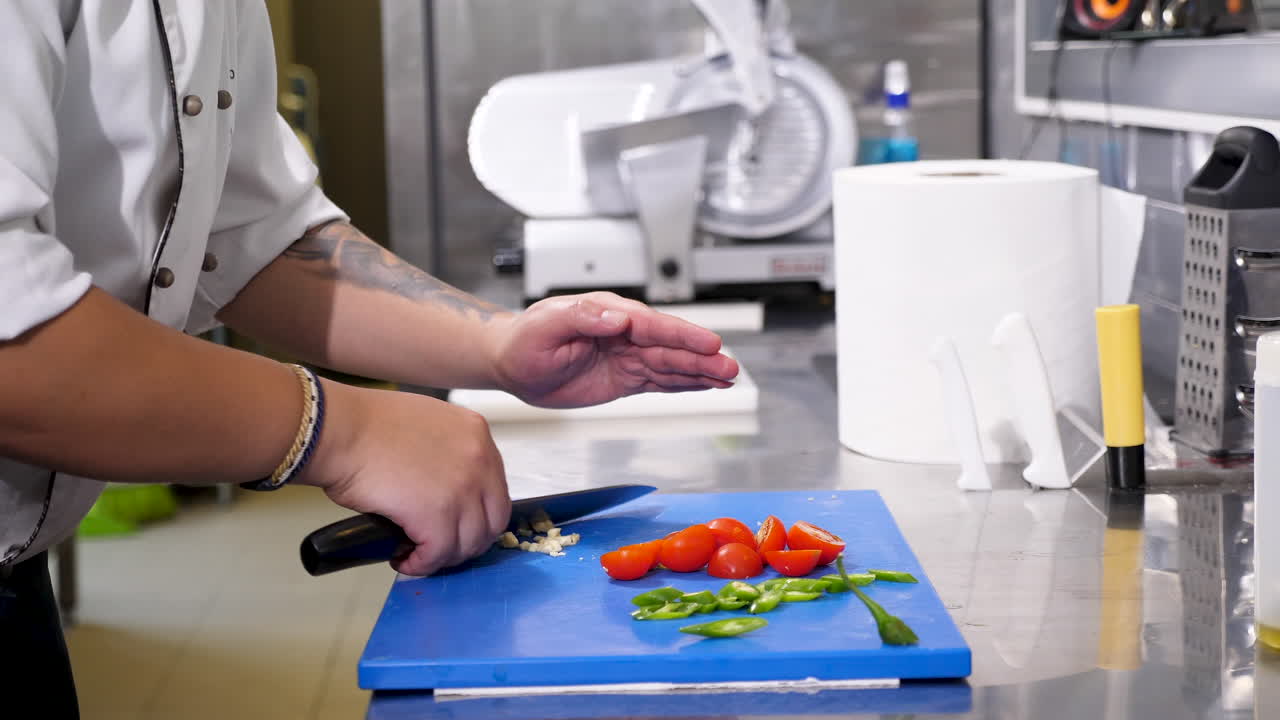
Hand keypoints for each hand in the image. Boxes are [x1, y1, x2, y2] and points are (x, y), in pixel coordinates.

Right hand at [299, 380, 510, 575]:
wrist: (341, 430)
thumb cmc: (366, 424)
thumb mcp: (427, 423)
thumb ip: (447, 451)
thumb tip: (442, 487)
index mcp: (476, 433)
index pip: (494, 487)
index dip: (477, 513)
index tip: (458, 525)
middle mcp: (479, 460)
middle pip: (492, 519)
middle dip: (468, 540)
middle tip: (441, 547)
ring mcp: (463, 489)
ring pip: (468, 542)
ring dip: (443, 555)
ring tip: (417, 555)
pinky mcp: (438, 515)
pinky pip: (439, 554)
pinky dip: (422, 564)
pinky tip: (404, 560)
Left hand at [487, 292, 739, 407]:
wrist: (512, 363)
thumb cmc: (524, 339)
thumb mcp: (547, 324)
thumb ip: (582, 317)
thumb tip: (617, 318)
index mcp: (608, 315)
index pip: (652, 325)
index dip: (681, 335)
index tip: (708, 343)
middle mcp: (624, 333)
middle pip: (669, 346)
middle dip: (700, 356)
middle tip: (730, 366)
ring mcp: (627, 356)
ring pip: (670, 365)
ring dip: (699, 372)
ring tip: (729, 377)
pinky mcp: (625, 378)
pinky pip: (659, 380)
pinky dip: (684, 383)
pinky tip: (707, 385)